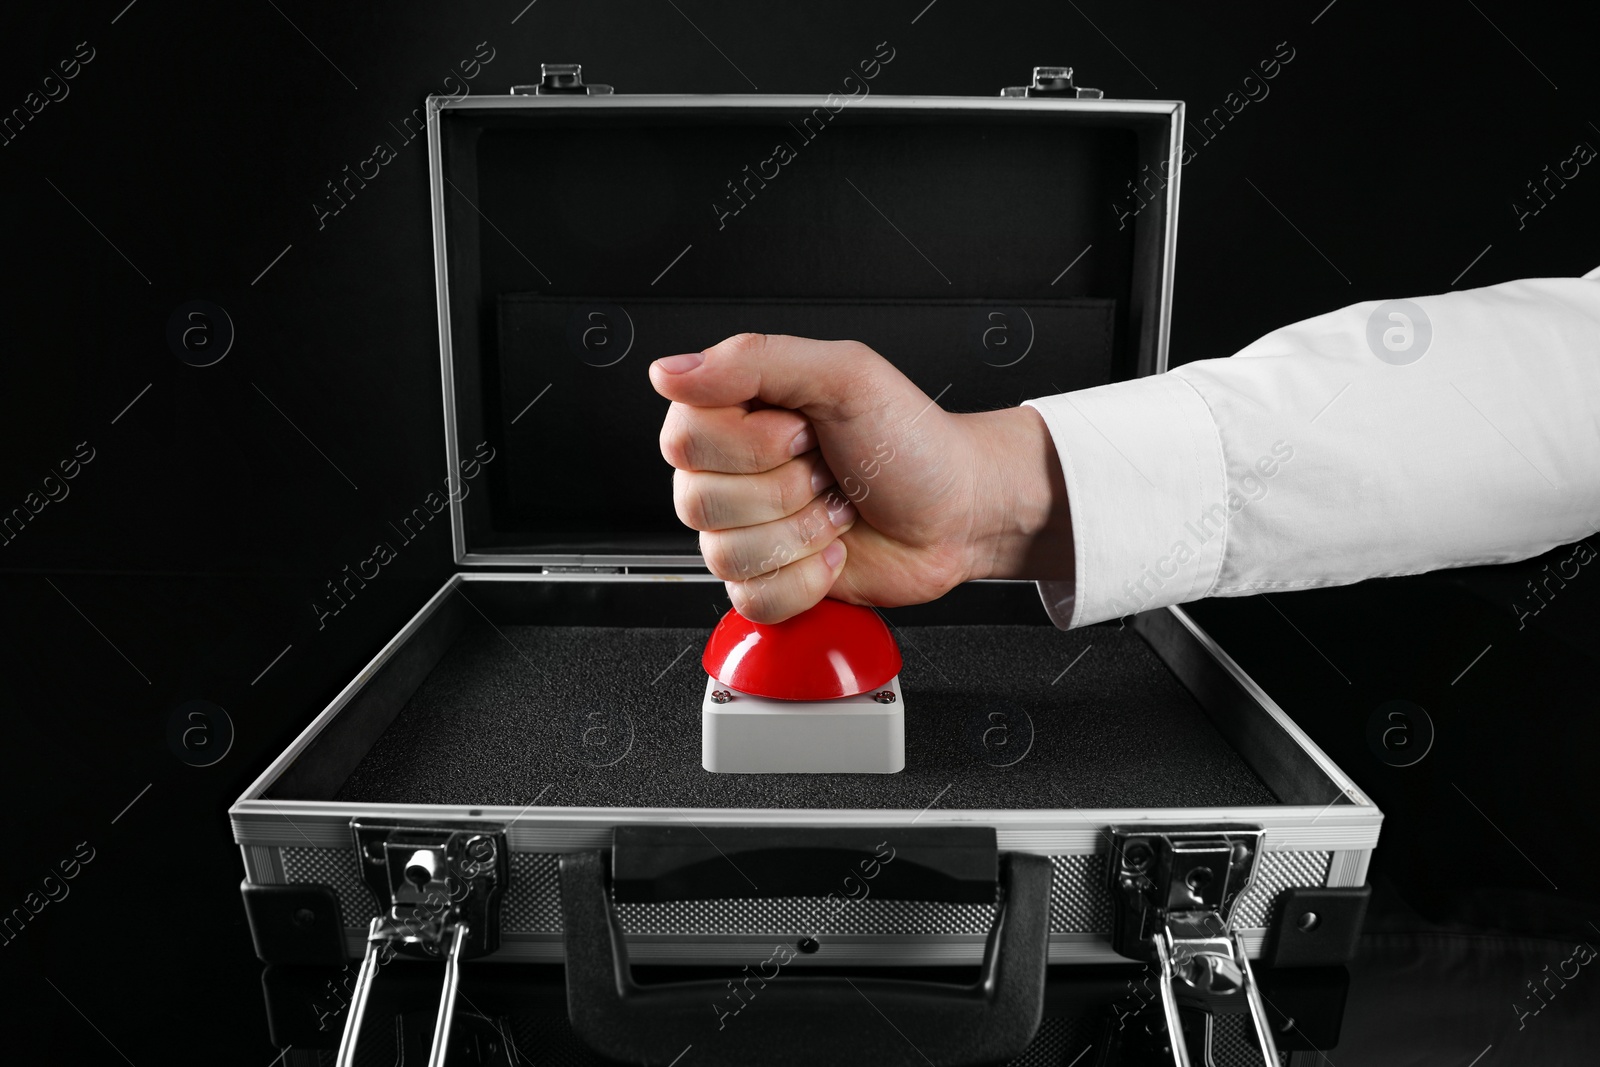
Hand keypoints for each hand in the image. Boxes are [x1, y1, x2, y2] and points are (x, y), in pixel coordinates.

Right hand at [649, 333, 1071, 622]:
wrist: (958, 509)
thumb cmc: (912, 440)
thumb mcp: (843, 374)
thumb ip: (753, 361)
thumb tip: (670, 372)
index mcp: (735, 411)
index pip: (685, 439)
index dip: (751, 445)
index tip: (803, 431)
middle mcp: (730, 470)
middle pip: (698, 501)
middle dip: (784, 491)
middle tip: (826, 470)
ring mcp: (746, 528)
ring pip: (722, 555)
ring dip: (800, 534)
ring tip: (835, 508)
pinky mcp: (768, 579)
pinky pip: (751, 598)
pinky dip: (806, 580)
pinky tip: (832, 550)